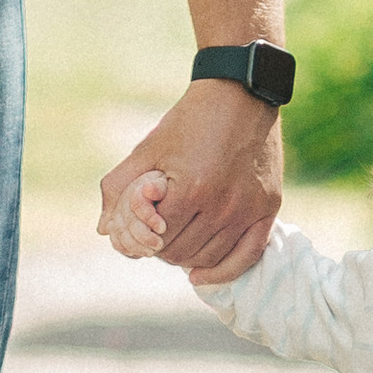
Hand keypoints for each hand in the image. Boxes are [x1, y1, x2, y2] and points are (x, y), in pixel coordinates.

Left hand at [99, 77, 281, 282]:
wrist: (240, 95)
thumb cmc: (188, 121)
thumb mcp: (148, 148)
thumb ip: (120, 188)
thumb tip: (104, 230)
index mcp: (189, 190)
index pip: (156, 239)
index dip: (143, 235)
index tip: (143, 224)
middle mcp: (221, 205)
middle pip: (180, 253)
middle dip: (162, 247)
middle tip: (159, 230)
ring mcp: (247, 209)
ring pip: (209, 258)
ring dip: (187, 257)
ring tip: (178, 239)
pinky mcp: (268, 209)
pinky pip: (247, 256)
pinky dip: (222, 272)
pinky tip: (200, 277)